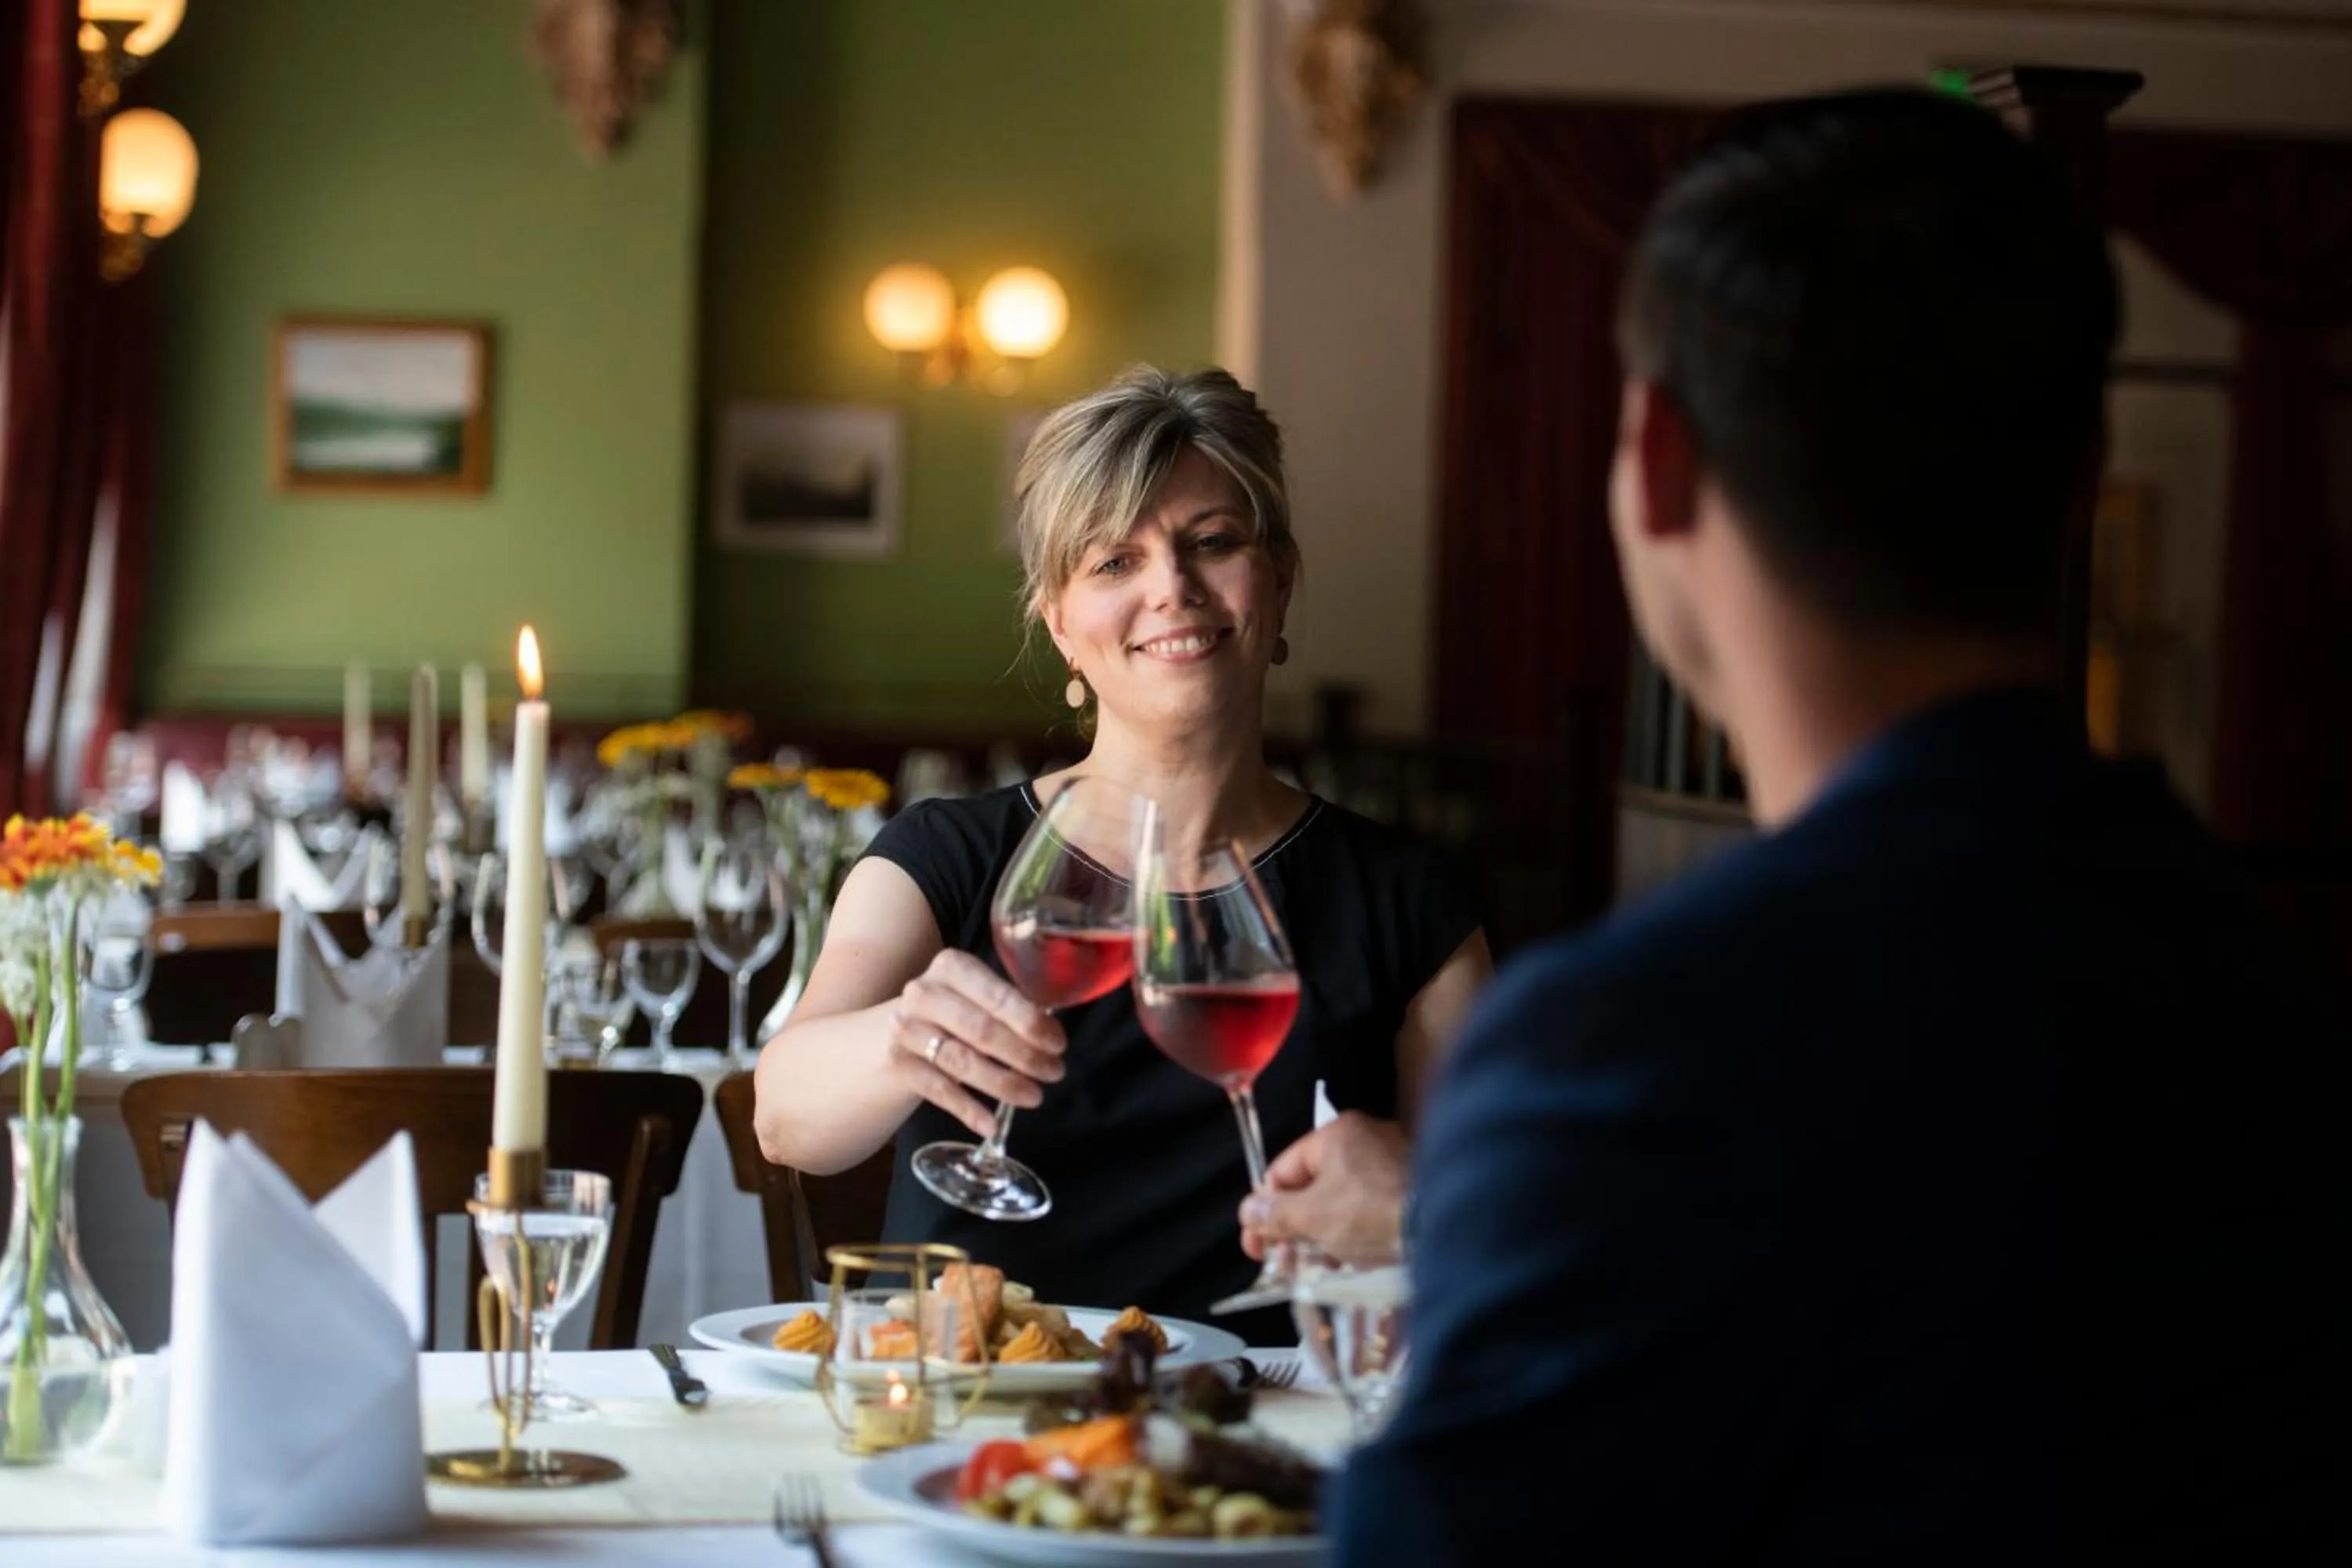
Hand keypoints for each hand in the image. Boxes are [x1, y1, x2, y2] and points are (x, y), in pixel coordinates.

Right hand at [884, 948, 1064, 1136]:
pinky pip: (938, 1089)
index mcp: (952, 967)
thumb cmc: (956, 1009)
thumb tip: (1051, 1036)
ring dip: (1003, 1083)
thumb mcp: (980, 995)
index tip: (1058, 1046)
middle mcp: (924, 993)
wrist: (901, 1027)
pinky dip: (968, 1110)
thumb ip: (1012, 1008)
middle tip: (1054, 1072)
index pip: (998, 997)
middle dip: (1024, 1055)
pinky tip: (991, 1125)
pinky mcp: (897, 1062)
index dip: (1031, 1024)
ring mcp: (906, 1028)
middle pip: (981, 1030)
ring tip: (1034, 1096)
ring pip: (961, 1061)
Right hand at [1237, 1112, 1408, 1265]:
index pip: (1283, 1170)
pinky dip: (1355, 1233)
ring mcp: (1395, 1162)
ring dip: (1323, 1234)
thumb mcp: (1313, 1216)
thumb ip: (1274, 1213)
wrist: (1445, 1228)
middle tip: (1285, 1264)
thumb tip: (1248, 1210)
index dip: (1264, 1210)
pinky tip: (1352, 1260)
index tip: (1258, 1247)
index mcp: (1338, 1133)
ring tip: (1319, 1268)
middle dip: (1294, 1227)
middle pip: (1313, 1186)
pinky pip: (1371, 1209)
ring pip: (1342, 1200)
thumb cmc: (1370, 1214)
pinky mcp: (1415, 1188)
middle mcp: (1368, 1138)